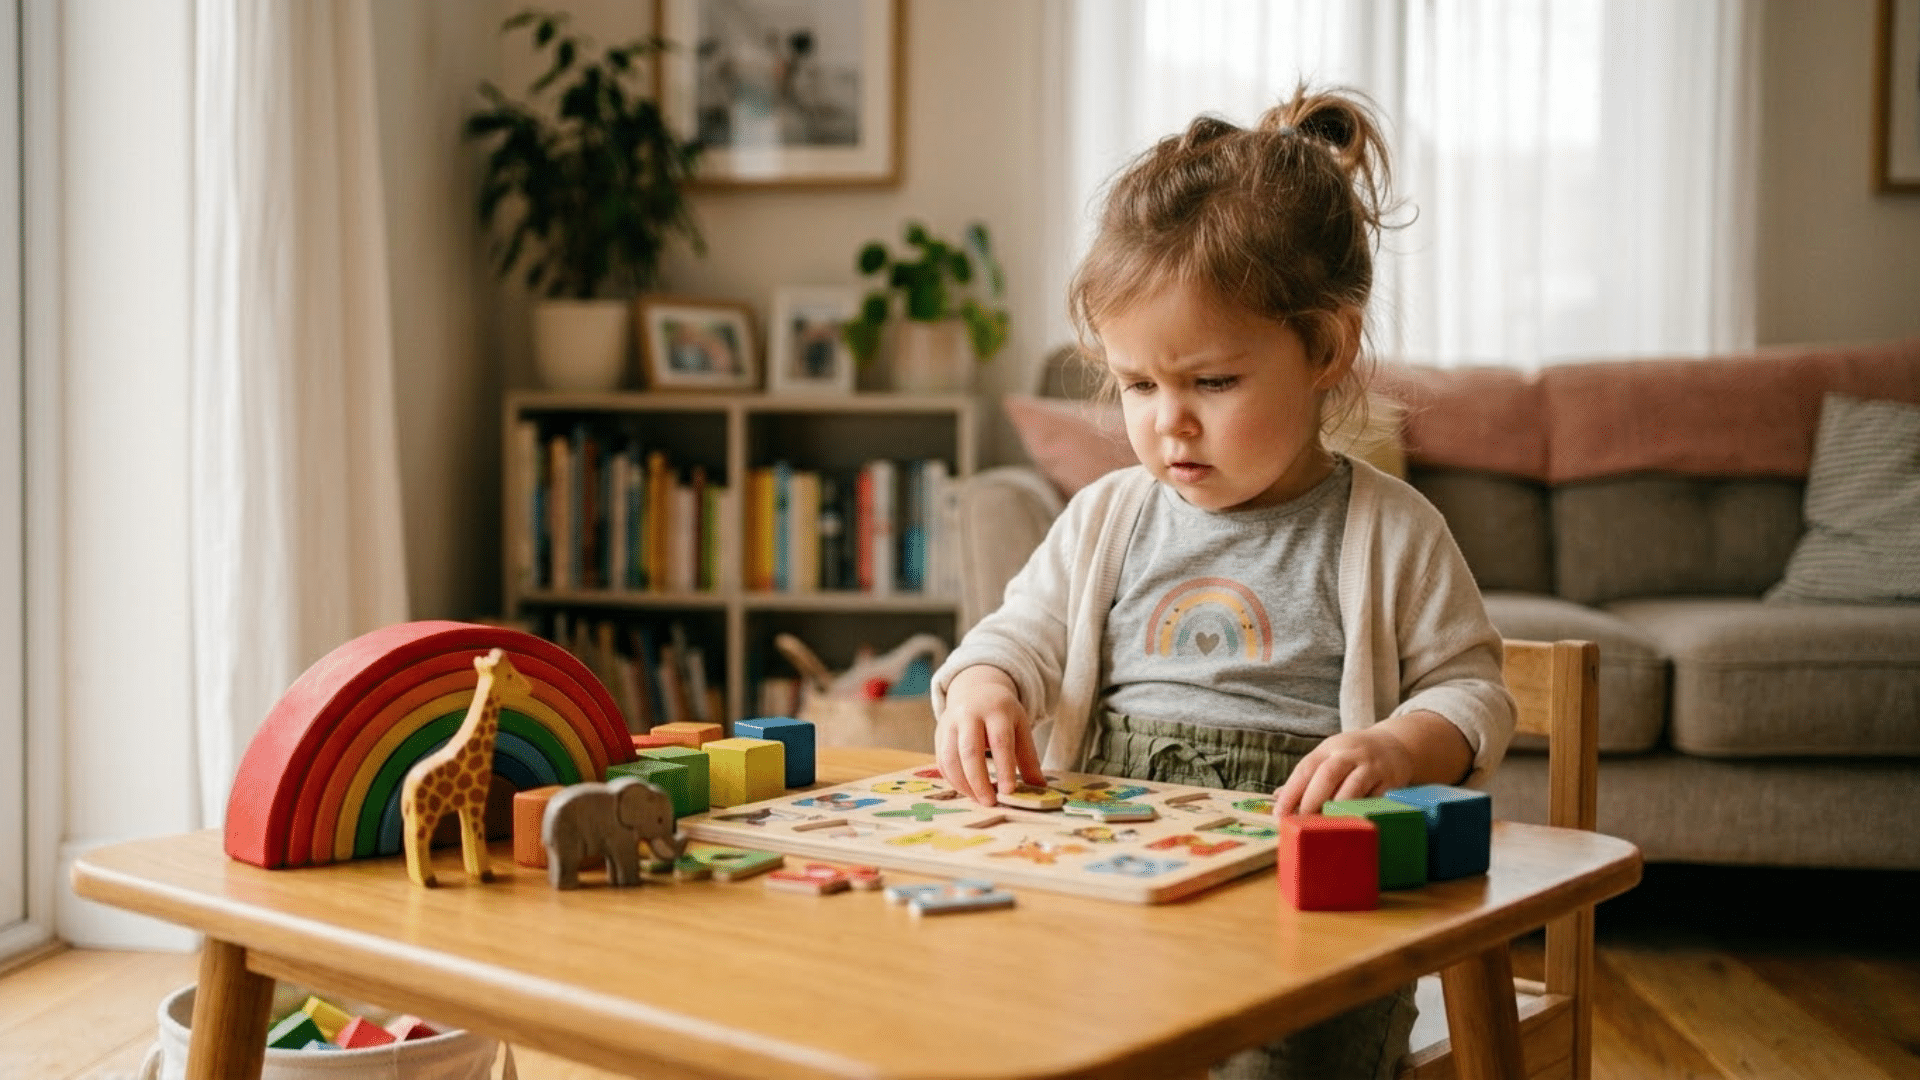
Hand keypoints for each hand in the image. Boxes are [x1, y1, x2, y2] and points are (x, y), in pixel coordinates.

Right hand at [935, 665, 1045, 805]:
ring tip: (979, 799)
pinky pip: (942, 762)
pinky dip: (953, 781)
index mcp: (996, 710)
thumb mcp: (1021, 728)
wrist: (976, 691)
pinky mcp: (939, 735)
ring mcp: (950, 724)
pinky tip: (968, 791)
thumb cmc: (1002, 714)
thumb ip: (1029, 758)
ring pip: (950, 758)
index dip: (1004, 768)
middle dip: (979, 781)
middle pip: (970, 750)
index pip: (1000, 741)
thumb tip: (1040, 789)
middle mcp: (969, 714)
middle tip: (990, 802)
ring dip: (964, 784)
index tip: (1009, 792)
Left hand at [1272, 727, 1414, 815]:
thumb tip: (1277, 798)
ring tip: (1325, 826)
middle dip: (1312, 800)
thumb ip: (1306, 777)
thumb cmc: (1354, 756)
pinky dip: (1362, 811)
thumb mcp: (1329, 757)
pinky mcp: (1390, 780)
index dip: (1291, 791)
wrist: (1396, 745)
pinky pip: (1376, 798)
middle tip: (1301, 822)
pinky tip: (1353, 824)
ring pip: (1353, 786)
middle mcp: (1349, 753)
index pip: (1306, 768)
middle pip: (1328, 774)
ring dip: (1337, 807)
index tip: (1279, 813)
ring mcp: (1372, 766)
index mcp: (1329, 748)